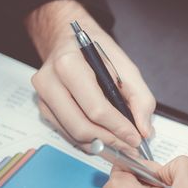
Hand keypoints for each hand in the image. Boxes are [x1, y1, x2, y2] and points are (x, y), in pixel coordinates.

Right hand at [25, 0, 155, 153]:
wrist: (69, 40)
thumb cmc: (97, 51)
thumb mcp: (126, 67)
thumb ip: (141, 99)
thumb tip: (144, 130)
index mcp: (69, 65)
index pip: (96, 108)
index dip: (119, 128)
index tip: (137, 138)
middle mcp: (50, 81)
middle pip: (82, 126)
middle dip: (111, 141)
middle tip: (131, 147)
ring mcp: (43, 97)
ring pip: (74, 134)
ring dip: (102, 145)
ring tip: (123, 145)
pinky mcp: (45, 109)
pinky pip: (68, 134)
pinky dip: (91, 141)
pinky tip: (107, 139)